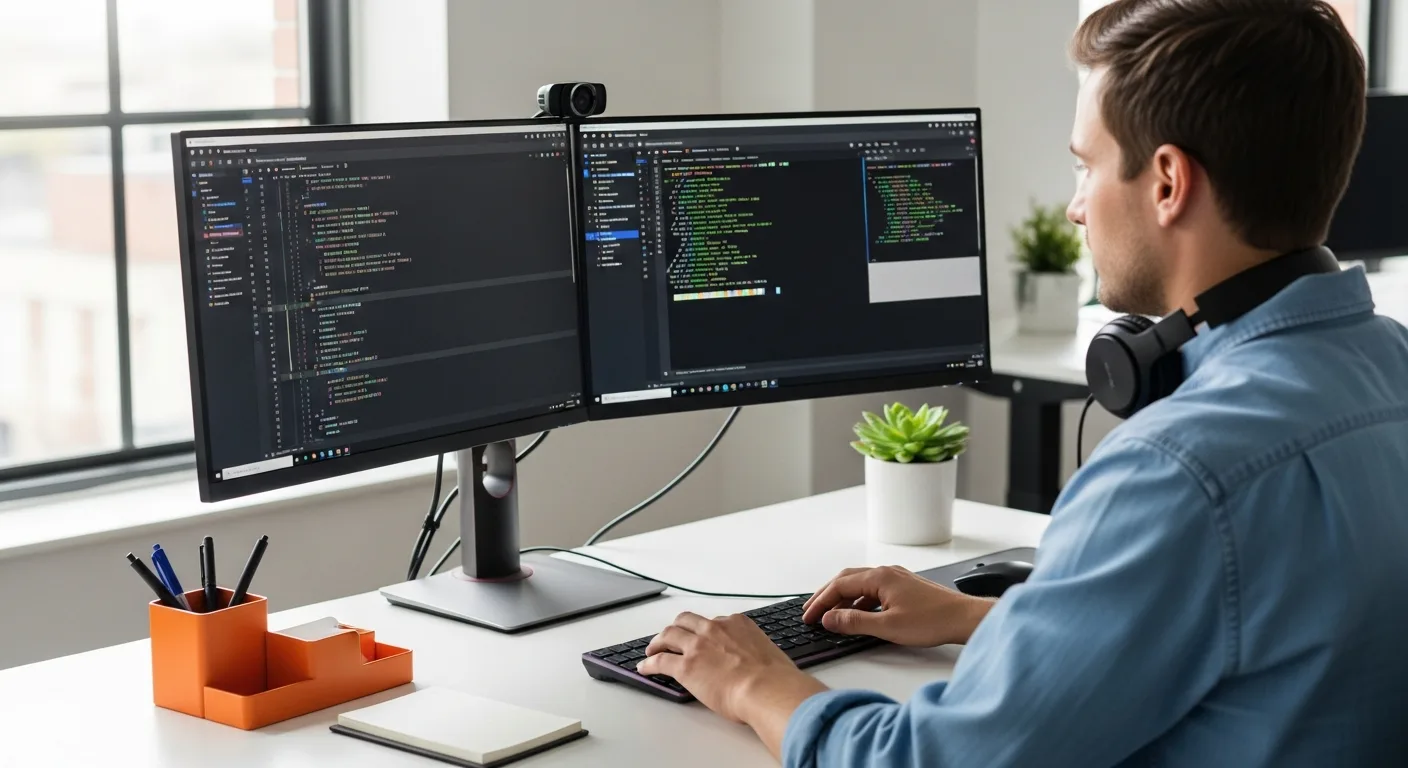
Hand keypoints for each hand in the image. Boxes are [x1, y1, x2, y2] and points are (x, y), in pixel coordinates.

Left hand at [638, 612, 826, 724]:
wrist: (766, 689)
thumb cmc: (774, 678)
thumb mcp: (768, 654)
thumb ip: (756, 653)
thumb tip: (759, 663)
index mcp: (737, 624)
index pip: (714, 622)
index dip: (704, 631)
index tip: (702, 637)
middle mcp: (715, 629)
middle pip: (687, 621)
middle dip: (677, 628)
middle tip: (671, 637)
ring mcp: (698, 646)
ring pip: (669, 634)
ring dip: (658, 641)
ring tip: (653, 649)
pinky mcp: (685, 666)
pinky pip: (660, 660)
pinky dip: (649, 663)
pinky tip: (645, 667)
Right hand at [801, 565, 993, 646]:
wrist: (964, 619)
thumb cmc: (933, 620)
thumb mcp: (887, 626)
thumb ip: (854, 622)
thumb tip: (829, 619)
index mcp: (879, 577)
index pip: (839, 586)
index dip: (821, 602)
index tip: (809, 616)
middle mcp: (886, 572)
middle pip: (846, 580)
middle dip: (826, 596)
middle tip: (811, 611)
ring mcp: (896, 579)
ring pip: (860, 585)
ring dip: (843, 599)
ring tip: (830, 616)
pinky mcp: (904, 588)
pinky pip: (873, 590)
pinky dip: (859, 601)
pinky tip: (858, 615)